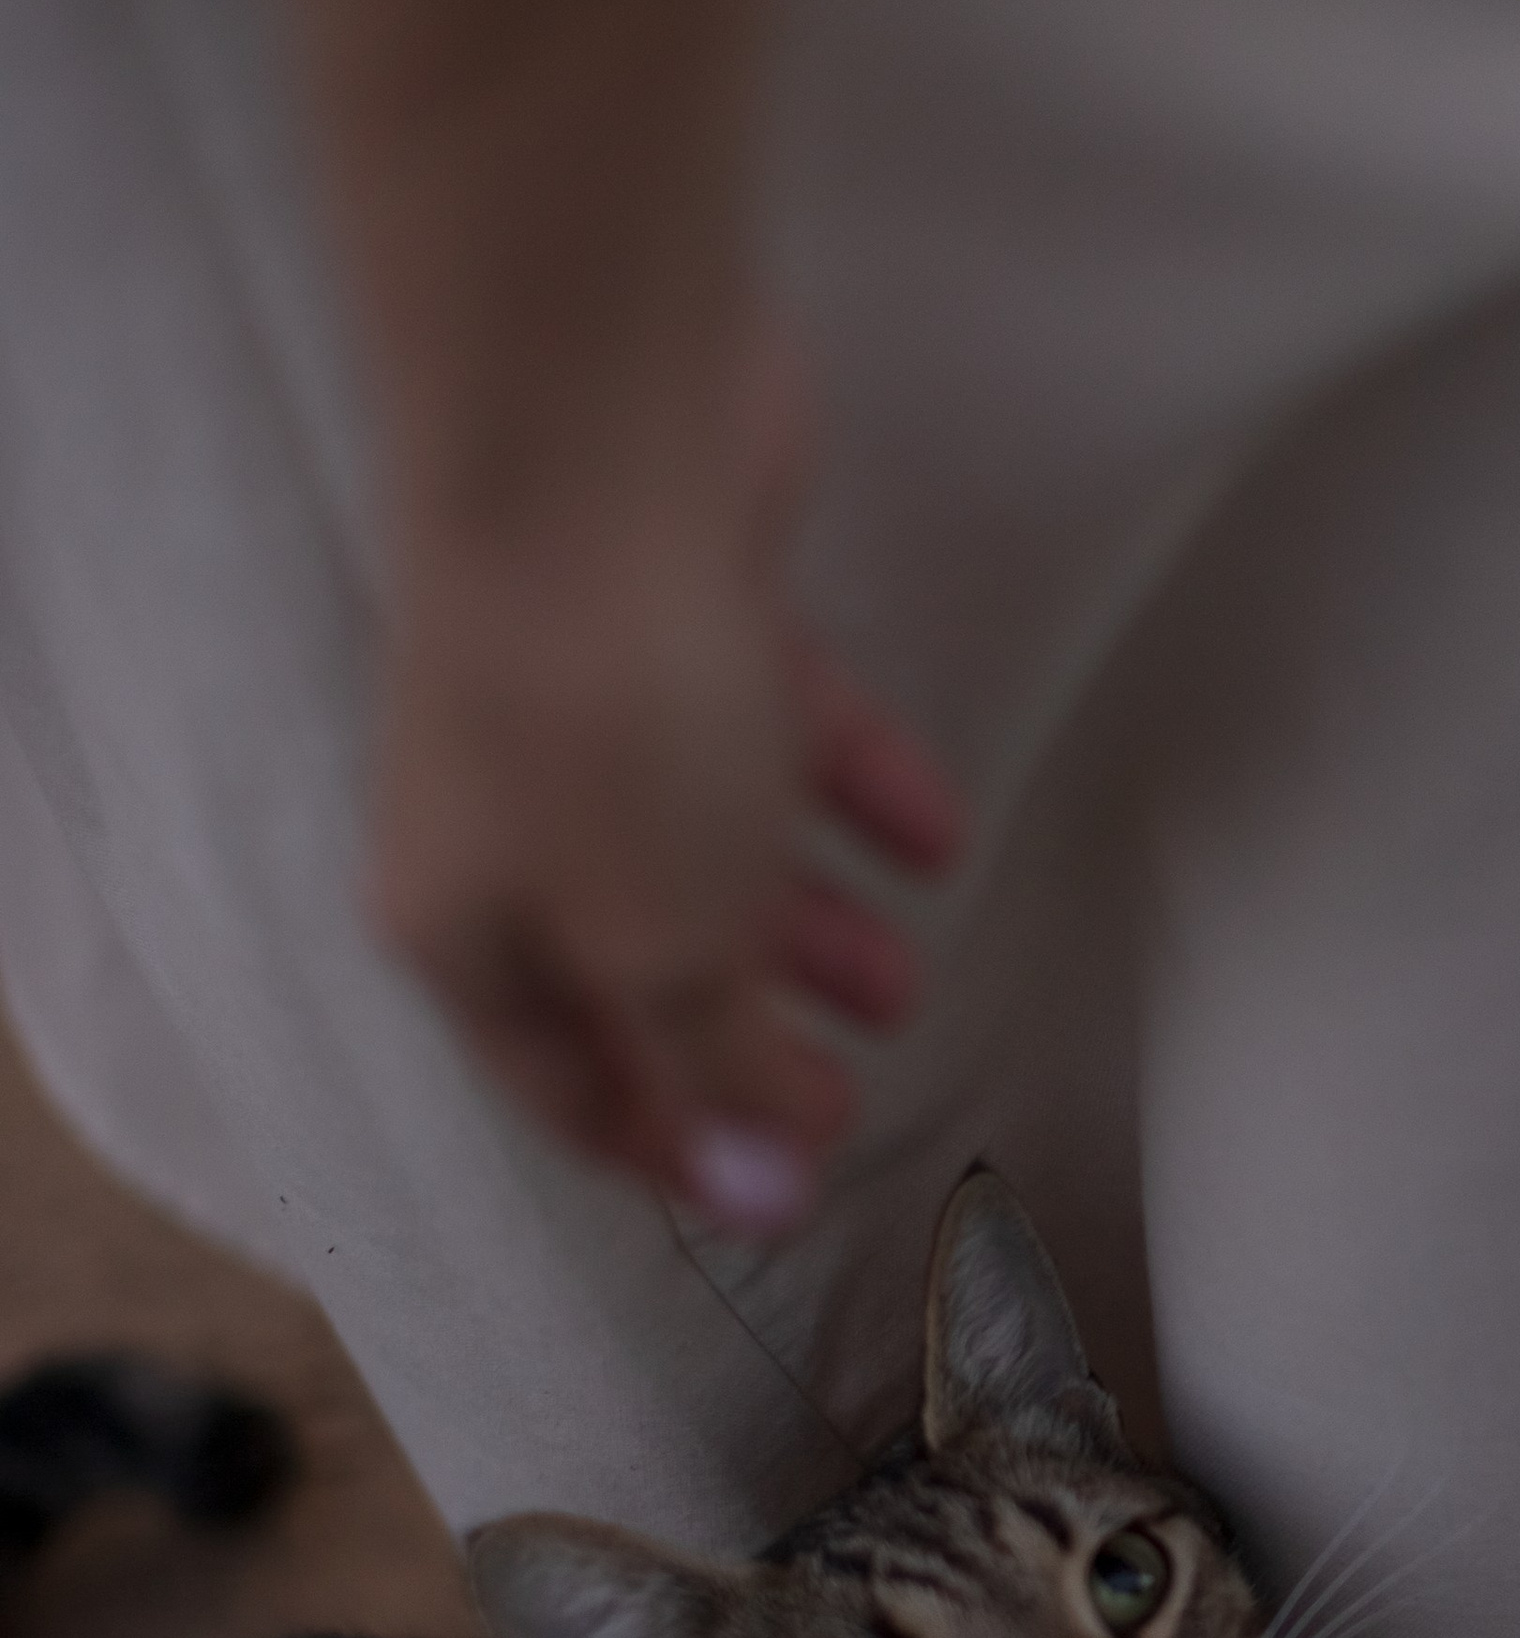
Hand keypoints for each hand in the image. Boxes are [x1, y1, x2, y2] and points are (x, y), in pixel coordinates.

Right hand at [372, 370, 960, 1232]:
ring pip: (708, 854)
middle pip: (641, 969)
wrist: (592, 446)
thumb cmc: (605, 727)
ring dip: (808, 924)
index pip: (564, 1082)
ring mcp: (592, 714)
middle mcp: (509, 827)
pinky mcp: (679, 614)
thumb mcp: (668, 948)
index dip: (674, 1149)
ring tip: (908, 976)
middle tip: (851, 1089)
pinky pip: (770, 732)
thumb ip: (717, 1072)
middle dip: (750, 1039)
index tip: (776, 1192)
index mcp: (466, 928)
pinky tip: (934, 835)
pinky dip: (850, 789)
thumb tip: (754, 1190)